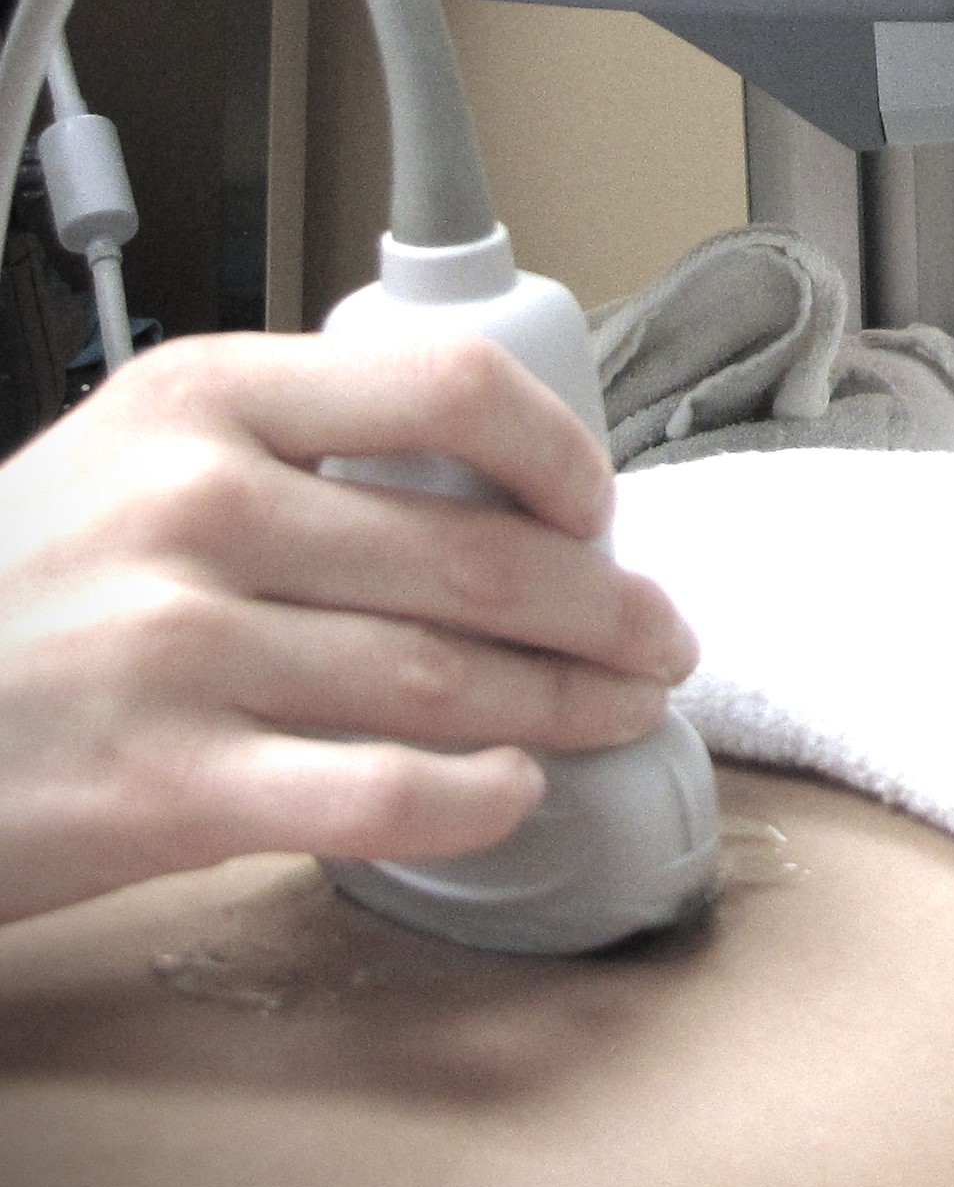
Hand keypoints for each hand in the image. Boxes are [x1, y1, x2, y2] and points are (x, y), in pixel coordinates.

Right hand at [0, 330, 697, 927]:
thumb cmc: (16, 588)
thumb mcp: (136, 455)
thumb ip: (296, 449)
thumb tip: (493, 493)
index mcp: (208, 400)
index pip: (450, 390)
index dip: (561, 452)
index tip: (601, 505)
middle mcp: (199, 510)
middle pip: (476, 554)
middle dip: (601, 605)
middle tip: (656, 637)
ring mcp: (178, 650)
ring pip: (448, 676)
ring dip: (570, 699)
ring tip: (623, 710)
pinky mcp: (163, 787)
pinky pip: (376, 794)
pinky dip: (476, 796)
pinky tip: (518, 789)